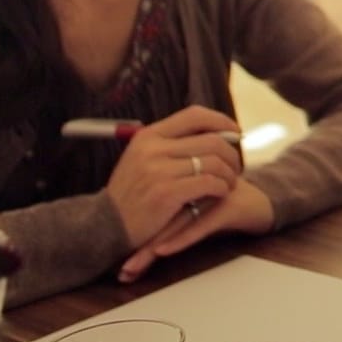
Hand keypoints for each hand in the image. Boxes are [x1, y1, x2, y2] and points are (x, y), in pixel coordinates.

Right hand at [104, 105, 244, 247]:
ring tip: (230, 183)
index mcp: (148, 136)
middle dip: (231, 153)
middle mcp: (153, 148)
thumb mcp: (140, 159)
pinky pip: (209, 183)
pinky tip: (221, 193)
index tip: (235, 132)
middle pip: (211, 140)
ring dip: (229, 173)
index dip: (221, 121)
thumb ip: (168, 145)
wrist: (105, 226)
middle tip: (236, 167)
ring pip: (214, 162)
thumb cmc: (130, 194)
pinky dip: (221, 188)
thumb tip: (210, 132)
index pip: (194, 115)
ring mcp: (159, 170)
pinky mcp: (167, 193)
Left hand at [116, 177, 274, 282]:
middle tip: (119, 267)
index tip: (111, 253)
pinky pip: (199, 224)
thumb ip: (174, 212)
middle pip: (157, 213)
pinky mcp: (226, 206)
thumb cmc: (230, 204)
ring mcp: (211, 195)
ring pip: (174, 221)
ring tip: (132, 265)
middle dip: (136, 243)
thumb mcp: (198, 207)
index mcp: (184, 181)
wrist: (266, 200)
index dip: (130, 227)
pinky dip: (180, 238)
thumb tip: (145, 239)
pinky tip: (164, 250)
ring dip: (151, 246)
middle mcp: (195, 185)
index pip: (150, 203)